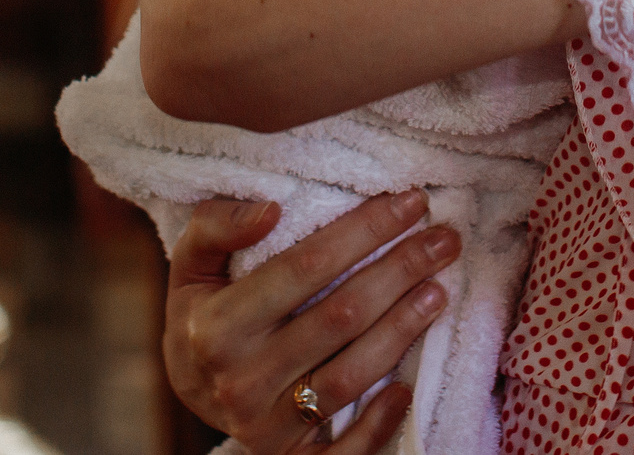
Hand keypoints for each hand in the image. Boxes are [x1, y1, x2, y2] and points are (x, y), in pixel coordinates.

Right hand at [164, 191, 457, 454]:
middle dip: (400, 271)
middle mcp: (241, 379)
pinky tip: (406, 388)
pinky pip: (341, 451)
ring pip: (349, 376)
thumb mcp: (193, 264)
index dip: (362, 232)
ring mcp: (266, 425)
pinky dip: (377, 424)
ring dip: (402, 330)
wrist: (189, 387)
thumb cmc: (204, 312)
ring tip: (439, 291)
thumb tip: (271, 209)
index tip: (409, 202)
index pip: (304, 268)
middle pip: (340, 317)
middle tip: (444, 240)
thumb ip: (216, 226)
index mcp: (216, 326)